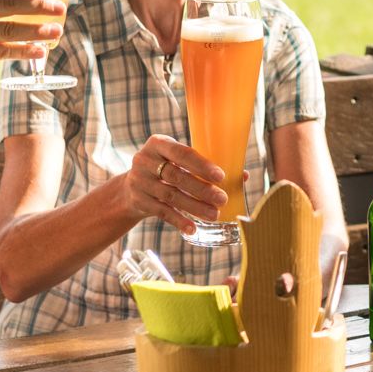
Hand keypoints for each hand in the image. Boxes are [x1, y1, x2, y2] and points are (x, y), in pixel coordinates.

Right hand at [112, 134, 226, 235]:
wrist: (130, 188)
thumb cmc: (165, 169)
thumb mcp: (176, 161)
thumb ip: (204, 166)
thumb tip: (243, 175)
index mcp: (158, 143)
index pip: (181, 152)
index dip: (201, 165)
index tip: (221, 176)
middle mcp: (145, 160)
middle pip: (177, 176)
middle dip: (202, 189)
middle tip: (223, 199)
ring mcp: (139, 182)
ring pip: (171, 196)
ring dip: (194, 207)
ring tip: (214, 215)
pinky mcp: (138, 201)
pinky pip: (162, 212)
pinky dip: (178, 220)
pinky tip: (192, 228)